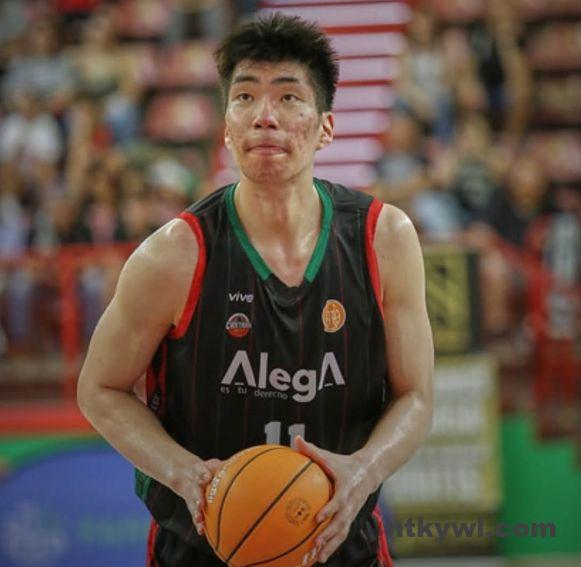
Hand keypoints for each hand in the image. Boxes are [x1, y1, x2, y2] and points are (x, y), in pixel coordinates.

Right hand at [174, 457, 223, 535]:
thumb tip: (242, 461)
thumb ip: (223, 466)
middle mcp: (194, 485)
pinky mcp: (191, 505)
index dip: (203, 474)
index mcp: (199, 473)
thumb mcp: (212, 464)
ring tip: (199, 520)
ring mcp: (191, 496)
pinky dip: (198, 523)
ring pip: (192, 505)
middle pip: (194, 490)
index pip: (200, 472)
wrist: (184, 473)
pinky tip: (201, 532)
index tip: (207, 477)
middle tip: (200, 503)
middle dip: (197, 497)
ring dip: (196, 513)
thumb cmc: (205, 469)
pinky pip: (195, 514)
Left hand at [292, 436, 373, 563]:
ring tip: (318, 558)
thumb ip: (312, 450)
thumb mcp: (329, 456)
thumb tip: (295, 439)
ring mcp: (351, 514)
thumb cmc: (343, 464)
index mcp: (346, 488)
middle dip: (330, 534)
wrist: (368, 473)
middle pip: (341, 522)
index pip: (339, 501)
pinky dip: (331, 547)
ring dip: (331, 546)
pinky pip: (340, 536)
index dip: (330, 509)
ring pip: (342, 533)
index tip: (318, 518)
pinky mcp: (349, 520)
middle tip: (316, 543)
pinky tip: (318, 557)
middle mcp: (351, 504)